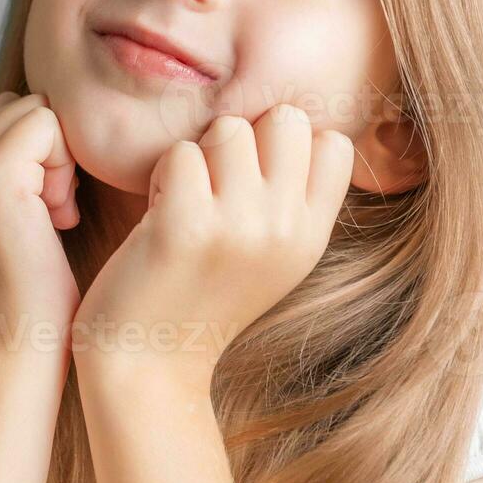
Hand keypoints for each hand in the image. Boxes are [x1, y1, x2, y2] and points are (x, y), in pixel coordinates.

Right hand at [0, 92, 81, 356]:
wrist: (21, 337)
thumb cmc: (34, 281)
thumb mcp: (16, 205)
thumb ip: (18, 158)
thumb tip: (50, 113)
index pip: (12, 112)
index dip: (43, 154)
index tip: (43, 209)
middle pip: (26, 107)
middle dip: (53, 154)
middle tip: (50, 214)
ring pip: (39, 113)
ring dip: (61, 162)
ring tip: (51, 216)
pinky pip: (48, 125)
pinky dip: (65, 168)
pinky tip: (57, 216)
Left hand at [71, 104, 353, 389]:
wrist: (148, 363)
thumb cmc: (200, 298)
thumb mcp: (271, 256)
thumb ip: (290, 199)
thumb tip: (293, 121)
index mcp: (311, 236)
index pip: (334, 143)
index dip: (287, 144)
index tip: (253, 178)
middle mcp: (284, 229)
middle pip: (285, 119)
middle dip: (243, 137)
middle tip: (214, 182)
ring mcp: (237, 227)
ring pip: (228, 129)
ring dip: (196, 155)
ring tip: (184, 199)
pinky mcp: (185, 226)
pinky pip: (179, 153)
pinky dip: (160, 175)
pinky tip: (157, 214)